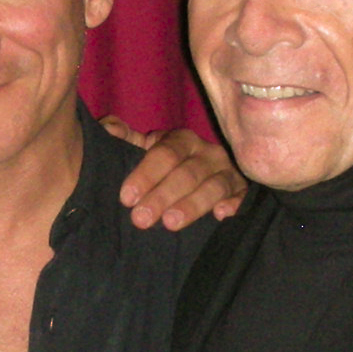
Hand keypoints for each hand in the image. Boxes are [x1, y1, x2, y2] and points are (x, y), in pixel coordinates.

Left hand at [102, 116, 246, 228]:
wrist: (196, 180)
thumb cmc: (164, 167)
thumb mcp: (143, 149)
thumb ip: (124, 139)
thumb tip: (110, 128)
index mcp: (182, 140)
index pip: (164, 154)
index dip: (145, 175)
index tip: (126, 198)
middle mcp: (207, 153)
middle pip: (186, 173)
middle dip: (162, 195)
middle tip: (141, 218)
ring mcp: (227, 172)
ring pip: (213, 186)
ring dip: (192, 204)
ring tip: (171, 222)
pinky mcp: (241, 191)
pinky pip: (242, 196)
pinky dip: (234, 203)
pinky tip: (221, 215)